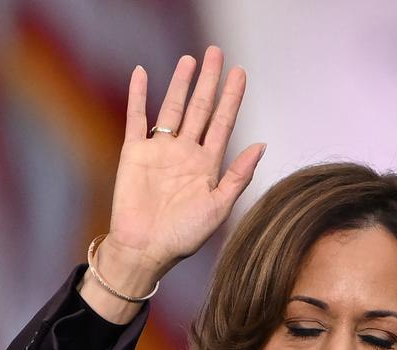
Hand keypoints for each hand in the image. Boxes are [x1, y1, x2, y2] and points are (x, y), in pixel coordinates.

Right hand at [103, 46, 264, 283]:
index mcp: (208, 165)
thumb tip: (261, 144)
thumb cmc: (183, 236)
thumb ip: (239, 175)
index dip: (232, 98)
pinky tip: (141, 73)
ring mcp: (160, 150)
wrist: (145, 249)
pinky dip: (137, 95)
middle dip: (209, 81)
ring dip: (180, 84)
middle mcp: (185, 153)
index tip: (240, 73)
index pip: (223, 123)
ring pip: (171, 108)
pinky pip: (136, 118)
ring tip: (190, 60)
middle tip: (217, 52)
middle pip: (200, 108)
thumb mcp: (219, 207)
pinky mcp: (134, 153)